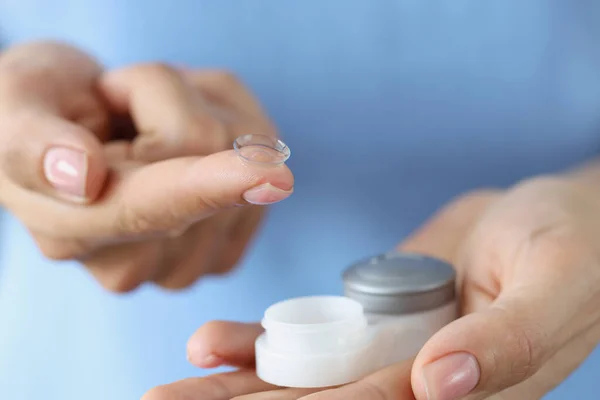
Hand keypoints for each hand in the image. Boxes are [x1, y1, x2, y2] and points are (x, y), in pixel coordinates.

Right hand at [0, 41, 292, 290]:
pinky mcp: (228, 243)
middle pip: (202, 149)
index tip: (272, 174)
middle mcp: (136, 261)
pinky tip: (188, 139)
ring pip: (239, 146)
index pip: (149, 208)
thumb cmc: (40, 110)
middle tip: (117, 98)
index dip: (209, 186)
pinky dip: (232, 121)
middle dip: (165, 97)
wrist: (70, 127)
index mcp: (75, 232)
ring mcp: (188, 260)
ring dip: (201, 106)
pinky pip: (259, 155)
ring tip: (146, 120)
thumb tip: (84, 176)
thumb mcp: (13, 107)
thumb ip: (33, 145)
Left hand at [143, 175, 599, 398]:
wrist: (548, 214)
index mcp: (464, 394)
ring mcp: (391, 351)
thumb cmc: (572, 247)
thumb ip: (509, 340)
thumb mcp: (554, 286)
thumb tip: (442, 382)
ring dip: (239, 382)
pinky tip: (215, 339)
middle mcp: (419, 384)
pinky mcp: (373, 317)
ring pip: (306, 377)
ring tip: (173, 382)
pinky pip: (314, 335)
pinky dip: (265, 338)